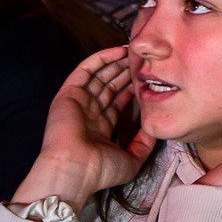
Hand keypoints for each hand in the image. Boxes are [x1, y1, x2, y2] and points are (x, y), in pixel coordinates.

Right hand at [14, 48, 155, 209]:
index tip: (149, 77)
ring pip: (99, 75)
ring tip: (134, 52)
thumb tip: (154, 127)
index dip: (133, 88)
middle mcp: (89, 113)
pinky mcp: (68, 94)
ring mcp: (78, 102)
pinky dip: (100, 59)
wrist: (74, 170)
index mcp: (101, 127)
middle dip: (126, 72)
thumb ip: (144, 144)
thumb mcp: (131, 159)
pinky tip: (118, 51)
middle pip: (109, 86)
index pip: (118, 101)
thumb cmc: (100, 170)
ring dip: (116, 63)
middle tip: (143, 59)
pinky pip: (85, 71)